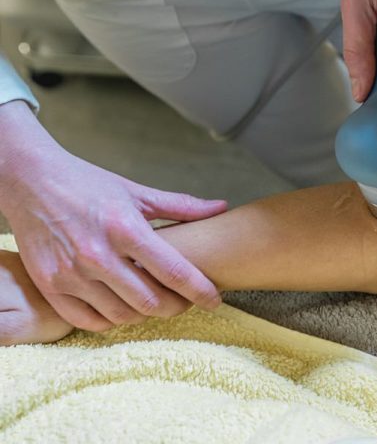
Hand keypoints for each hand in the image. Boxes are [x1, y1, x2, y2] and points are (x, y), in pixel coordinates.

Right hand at [0, 135, 226, 331]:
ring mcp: (71, 274)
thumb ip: (181, 205)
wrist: (31, 180)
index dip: (200, 291)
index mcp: (125, 228)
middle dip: (177, 306)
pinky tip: (122, 307)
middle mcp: (98, 255)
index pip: (174, 271)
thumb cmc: (87, 184)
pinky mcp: (50, 285)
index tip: (214, 300)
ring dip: (146, 315)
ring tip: (155, 301)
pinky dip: (112, 320)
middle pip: (151, 301)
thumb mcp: (136, 191)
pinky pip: (89, 321)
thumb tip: (220, 207)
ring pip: (122, 315)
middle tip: (184, 300)